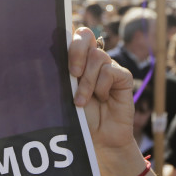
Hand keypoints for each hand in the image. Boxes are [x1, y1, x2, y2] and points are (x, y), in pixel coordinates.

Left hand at [67, 27, 135, 151]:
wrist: (99, 139)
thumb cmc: (79, 118)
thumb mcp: (65, 93)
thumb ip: (63, 73)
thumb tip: (52, 52)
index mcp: (76, 60)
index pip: (71, 36)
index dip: (66, 36)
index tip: (58, 52)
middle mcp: (92, 60)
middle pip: (84, 35)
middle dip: (76, 52)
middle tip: (72, 74)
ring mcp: (108, 67)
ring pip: (97, 56)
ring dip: (87, 81)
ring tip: (82, 101)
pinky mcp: (123, 76)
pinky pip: (110, 71)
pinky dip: (102, 86)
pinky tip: (102, 99)